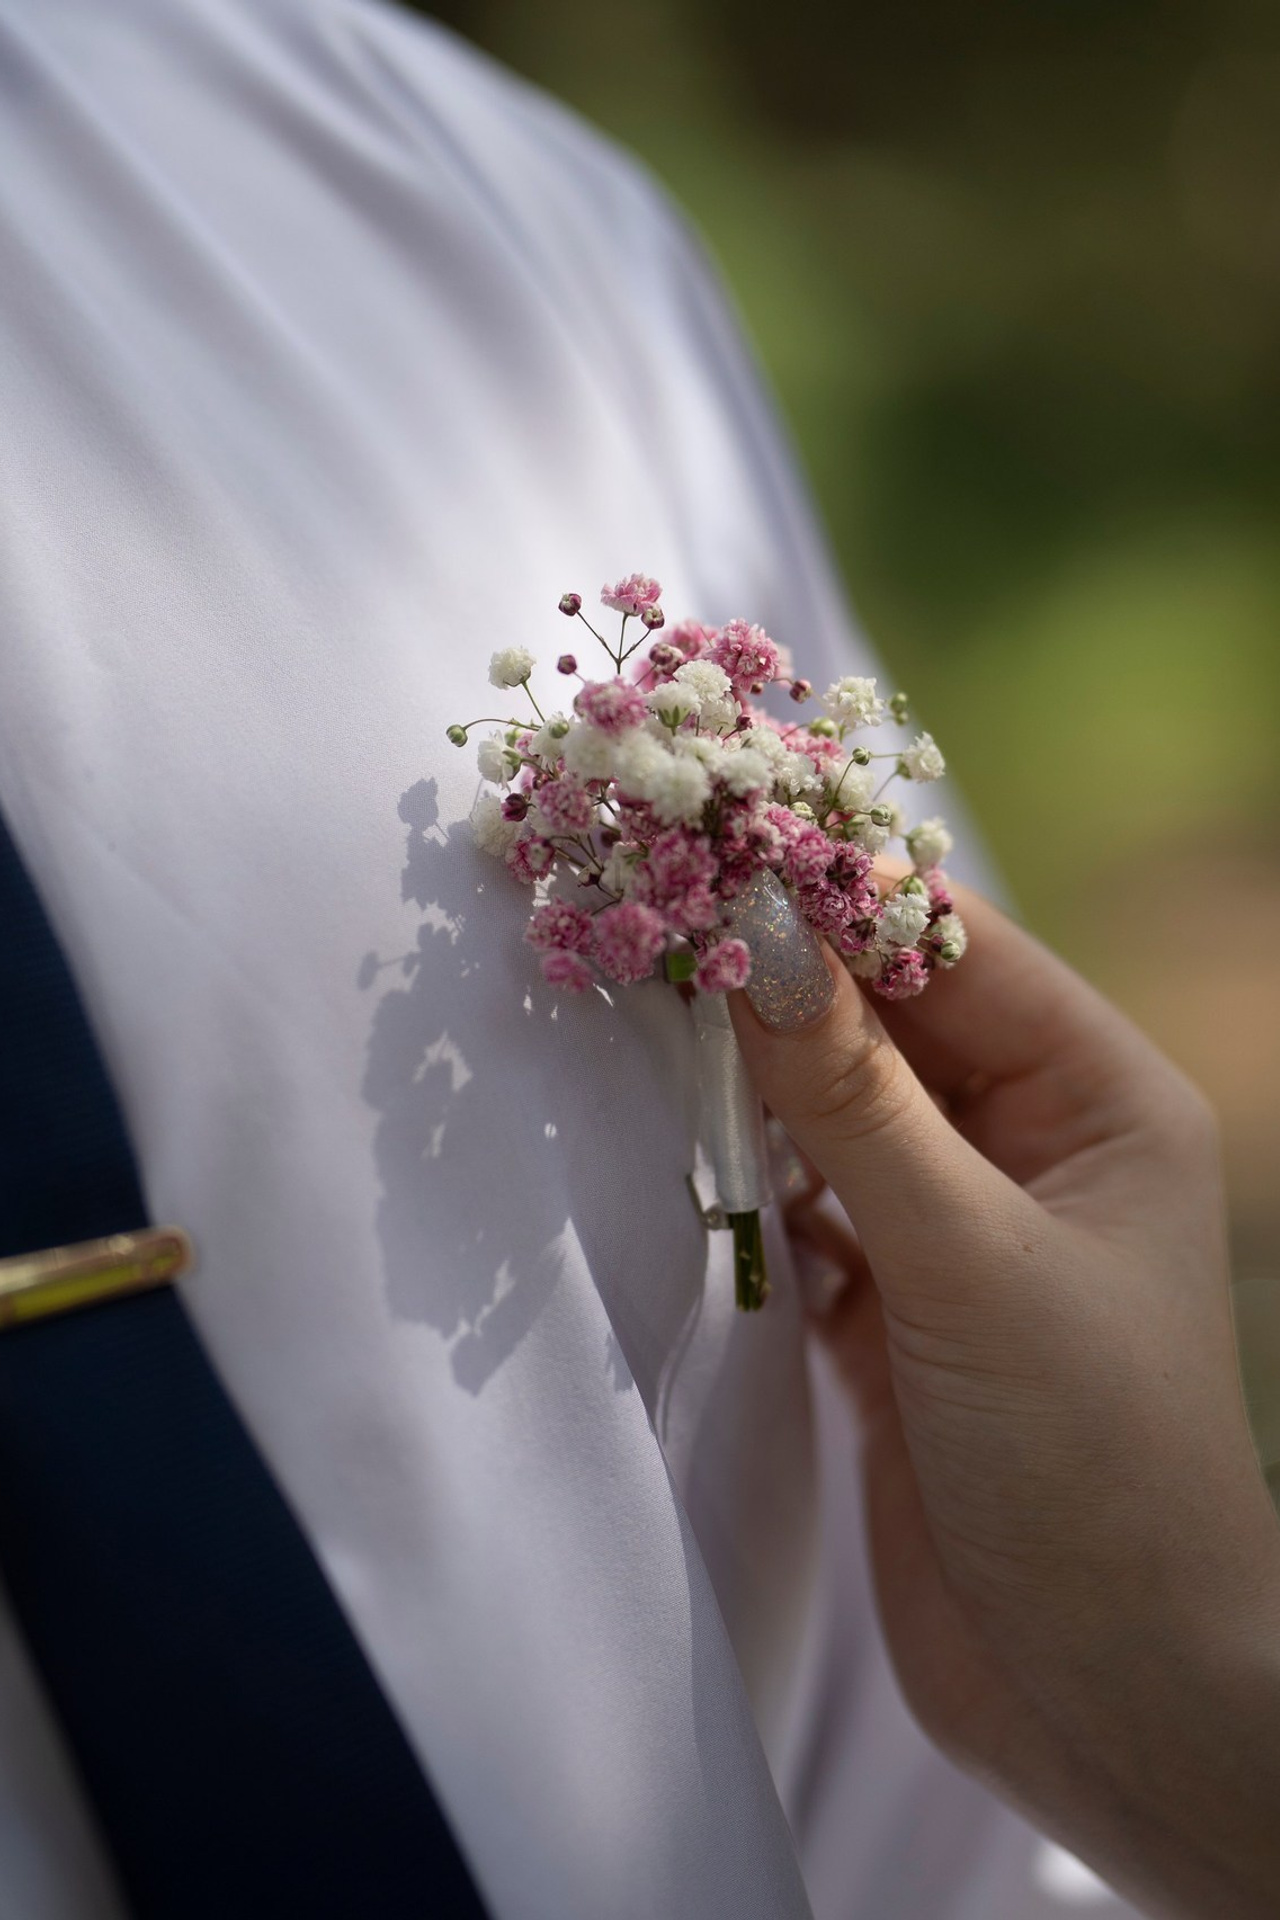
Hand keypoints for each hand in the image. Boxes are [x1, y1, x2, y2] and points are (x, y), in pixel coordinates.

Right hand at [730, 882, 1279, 1917]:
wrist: (1107, 1696)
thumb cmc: (1089, 1462)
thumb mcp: (973, 1262)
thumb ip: (856, 1103)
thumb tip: (758, 930)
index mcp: (1099, 1099)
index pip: (952, 949)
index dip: (833, 885)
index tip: (709, 827)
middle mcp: (1034, 1145)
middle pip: (886, 1019)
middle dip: (773, 970)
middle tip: (640, 897)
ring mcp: (959, 1229)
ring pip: (837, 1109)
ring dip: (748, 1068)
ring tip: (632, 992)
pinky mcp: (894, 1310)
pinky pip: (809, 1202)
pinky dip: (747, 1175)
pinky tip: (679, 1139)